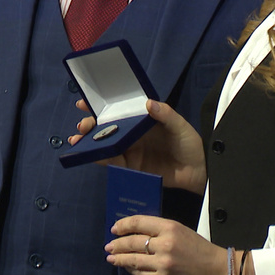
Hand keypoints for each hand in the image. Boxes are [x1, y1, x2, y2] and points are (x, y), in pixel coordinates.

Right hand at [67, 99, 206, 193]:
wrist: (197, 170)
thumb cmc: (189, 143)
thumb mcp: (180, 125)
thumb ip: (165, 114)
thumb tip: (148, 103)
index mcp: (141, 120)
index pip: (117, 110)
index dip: (100, 107)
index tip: (83, 104)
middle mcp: (132, 134)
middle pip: (106, 128)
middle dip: (90, 126)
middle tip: (82, 127)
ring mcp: (130, 150)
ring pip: (105, 145)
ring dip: (89, 143)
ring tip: (77, 141)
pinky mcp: (131, 167)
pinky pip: (113, 162)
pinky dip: (100, 158)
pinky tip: (91, 155)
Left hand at [105, 215, 229, 274]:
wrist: (219, 273)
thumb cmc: (201, 251)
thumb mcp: (182, 232)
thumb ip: (161, 231)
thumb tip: (137, 234)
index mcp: (171, 228)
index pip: (139, 222)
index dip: (124, 225)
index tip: (115, 228)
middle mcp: (164, 245)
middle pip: (132, 242)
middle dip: (117, 244)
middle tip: (108, 245)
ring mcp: (162, 265)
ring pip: (133, 260)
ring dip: (119, 259)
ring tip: (111, 258)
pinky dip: (132, 270)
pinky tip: (127, 268)